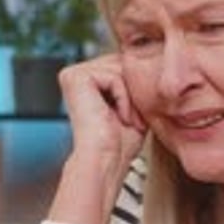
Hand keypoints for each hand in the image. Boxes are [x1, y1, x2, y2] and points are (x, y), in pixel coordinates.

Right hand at [48, 54, 146, 223]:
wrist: (106, 161)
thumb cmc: (119, 143)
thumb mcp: (132, 105)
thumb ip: (134, 83)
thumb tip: (150, 62)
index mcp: (85, 81)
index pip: (122, 66)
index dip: (135, 90)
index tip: (131, 118)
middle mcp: (75, 75)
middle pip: (122, 64)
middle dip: (133, 93)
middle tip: (129, 121)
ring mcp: (72, 74)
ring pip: (120, 69)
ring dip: (130, 98)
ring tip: (124, 121)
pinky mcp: (75, 78)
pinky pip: (114, 77)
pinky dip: (123, 99)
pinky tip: (117, 117)